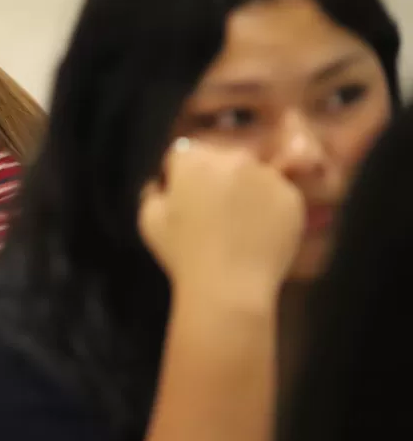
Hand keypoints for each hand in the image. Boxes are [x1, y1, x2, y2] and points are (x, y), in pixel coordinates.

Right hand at [139, 139, 303, 308]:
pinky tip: (256, 232)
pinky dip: (268, 208)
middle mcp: (233, 157)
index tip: (181, 199)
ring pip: (251, 175)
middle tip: (210, 211)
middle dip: (213, 179)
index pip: (182, 154)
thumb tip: (164, 184)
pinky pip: (276, 194)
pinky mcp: (291, 196)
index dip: (179, 176)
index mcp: (193, 159)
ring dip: (243, 190)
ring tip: (236, 224)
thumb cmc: (183, 254)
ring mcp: (267, 176)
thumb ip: (153, 192)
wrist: (229, 287)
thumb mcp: (149, 220)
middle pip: (220, 160)